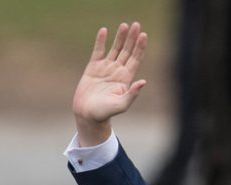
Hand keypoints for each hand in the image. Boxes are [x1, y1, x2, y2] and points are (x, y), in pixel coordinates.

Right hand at [72, 22, 147, 146]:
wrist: (87, 114)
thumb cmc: (104, 113)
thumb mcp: (120, 105)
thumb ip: (132, 94)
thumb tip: (143, 82)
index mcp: (125, 79)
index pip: (135, 59)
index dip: (140, 47)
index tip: (143, 35)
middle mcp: (117, 71)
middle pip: (127, 51)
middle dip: (132, 39)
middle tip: (136, 25)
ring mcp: (105, 68)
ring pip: (115, 49)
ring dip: (120, 37)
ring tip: (124, 25)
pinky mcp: (93, 67)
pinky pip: (98, 51)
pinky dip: (101, 41)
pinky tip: (104, 31)